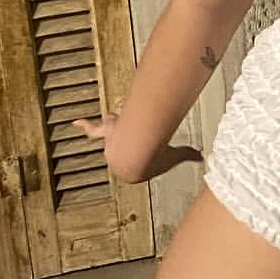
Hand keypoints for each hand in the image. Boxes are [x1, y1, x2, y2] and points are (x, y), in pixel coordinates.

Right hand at [71, 116, 203, 182]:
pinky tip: (76, 123)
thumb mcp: (175, 155)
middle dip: (128, 127)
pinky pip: (92, 129)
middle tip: (133, 128)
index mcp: (135, 160)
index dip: (145, 143)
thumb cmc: (153, 160)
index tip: (150, 142)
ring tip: (117, 118)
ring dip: (117, 122)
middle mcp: (123, 150)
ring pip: (115, 124)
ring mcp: (113, 140)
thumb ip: (188, 154)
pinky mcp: (106, 133)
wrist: (135, 156)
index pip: (139, 147)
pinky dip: (84, 126)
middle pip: (125, 132)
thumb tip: (203, 156)